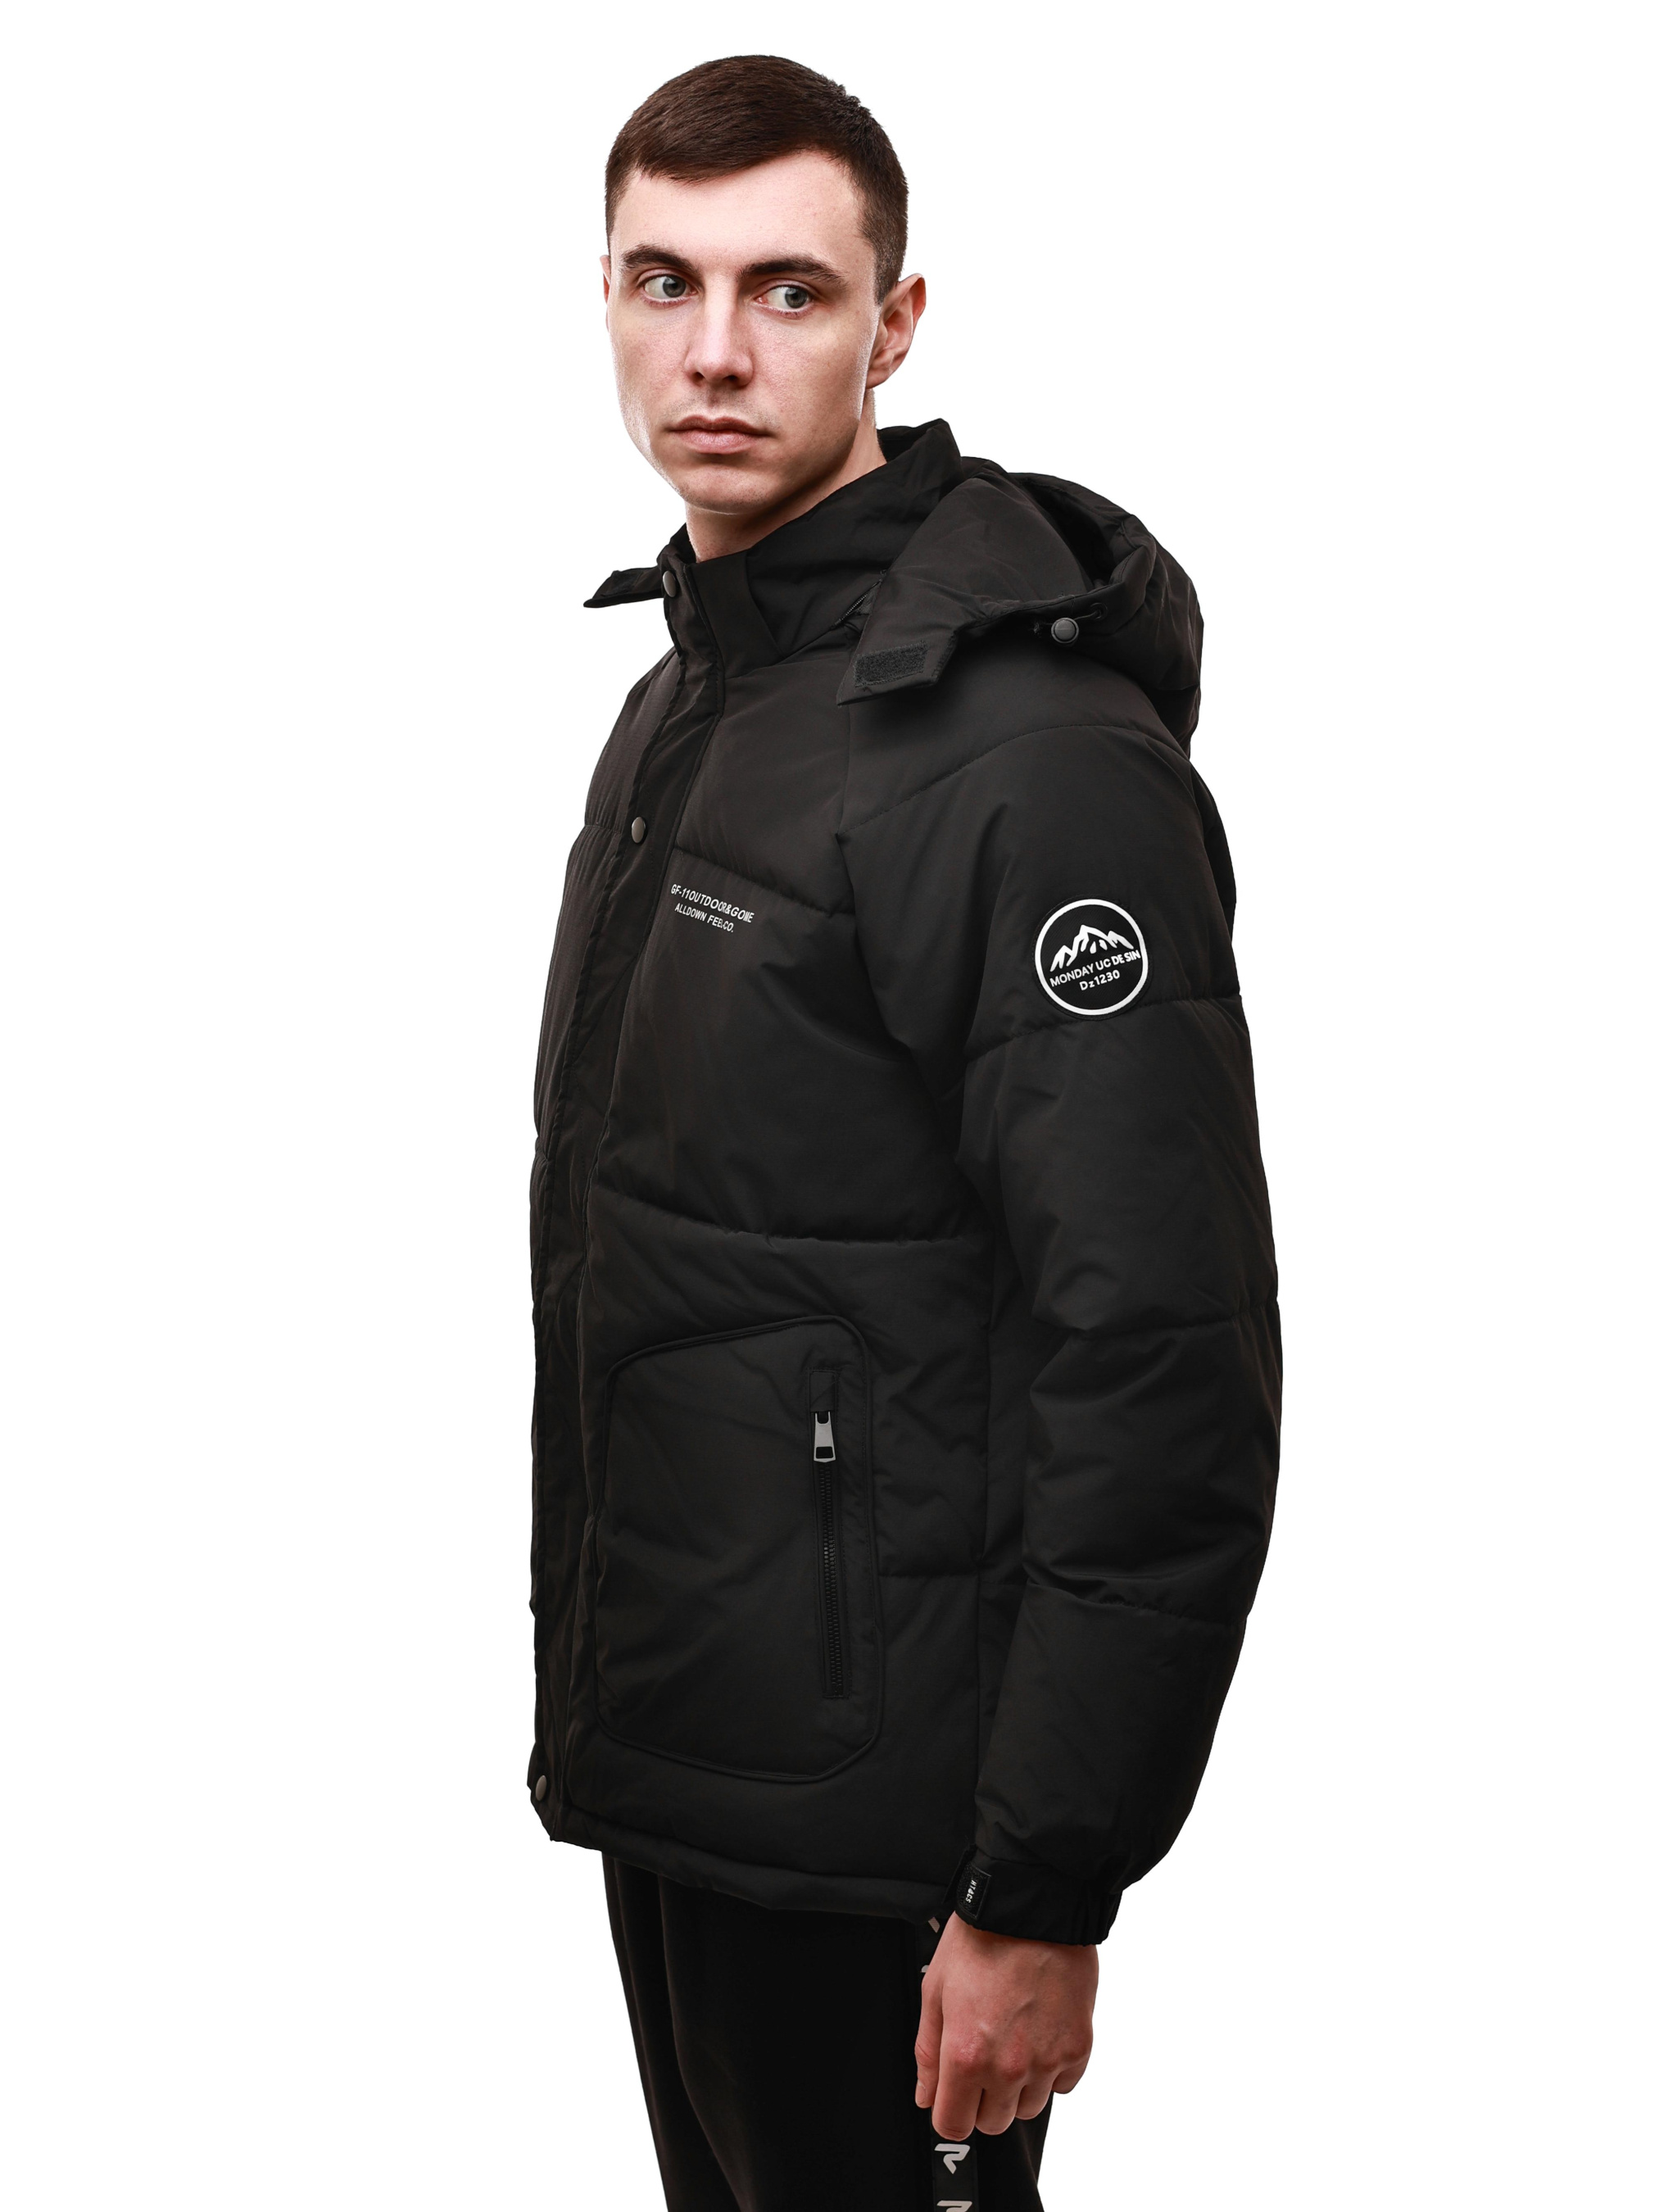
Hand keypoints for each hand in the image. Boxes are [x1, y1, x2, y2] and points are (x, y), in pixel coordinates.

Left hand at [914, 1913, 1097, 2137]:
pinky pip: (1063, 2084)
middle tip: (983, 2057)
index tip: (952, 2095)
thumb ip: (928, 2052)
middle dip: (983, 2099)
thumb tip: (926, 2096)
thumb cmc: (982, 1940)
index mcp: (966, 2055)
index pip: (953, 2124)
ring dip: (1019, 2086)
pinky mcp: (1078, 2048)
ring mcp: (1047, 2061)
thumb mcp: (935, 1990)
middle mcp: (1008, 2067)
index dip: (948, 2110)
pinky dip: (1051, 2068)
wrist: (1033, 1908)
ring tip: (1013, 2038)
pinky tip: (1040, 2032)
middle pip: (993, 2123)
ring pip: (1029, 2107)